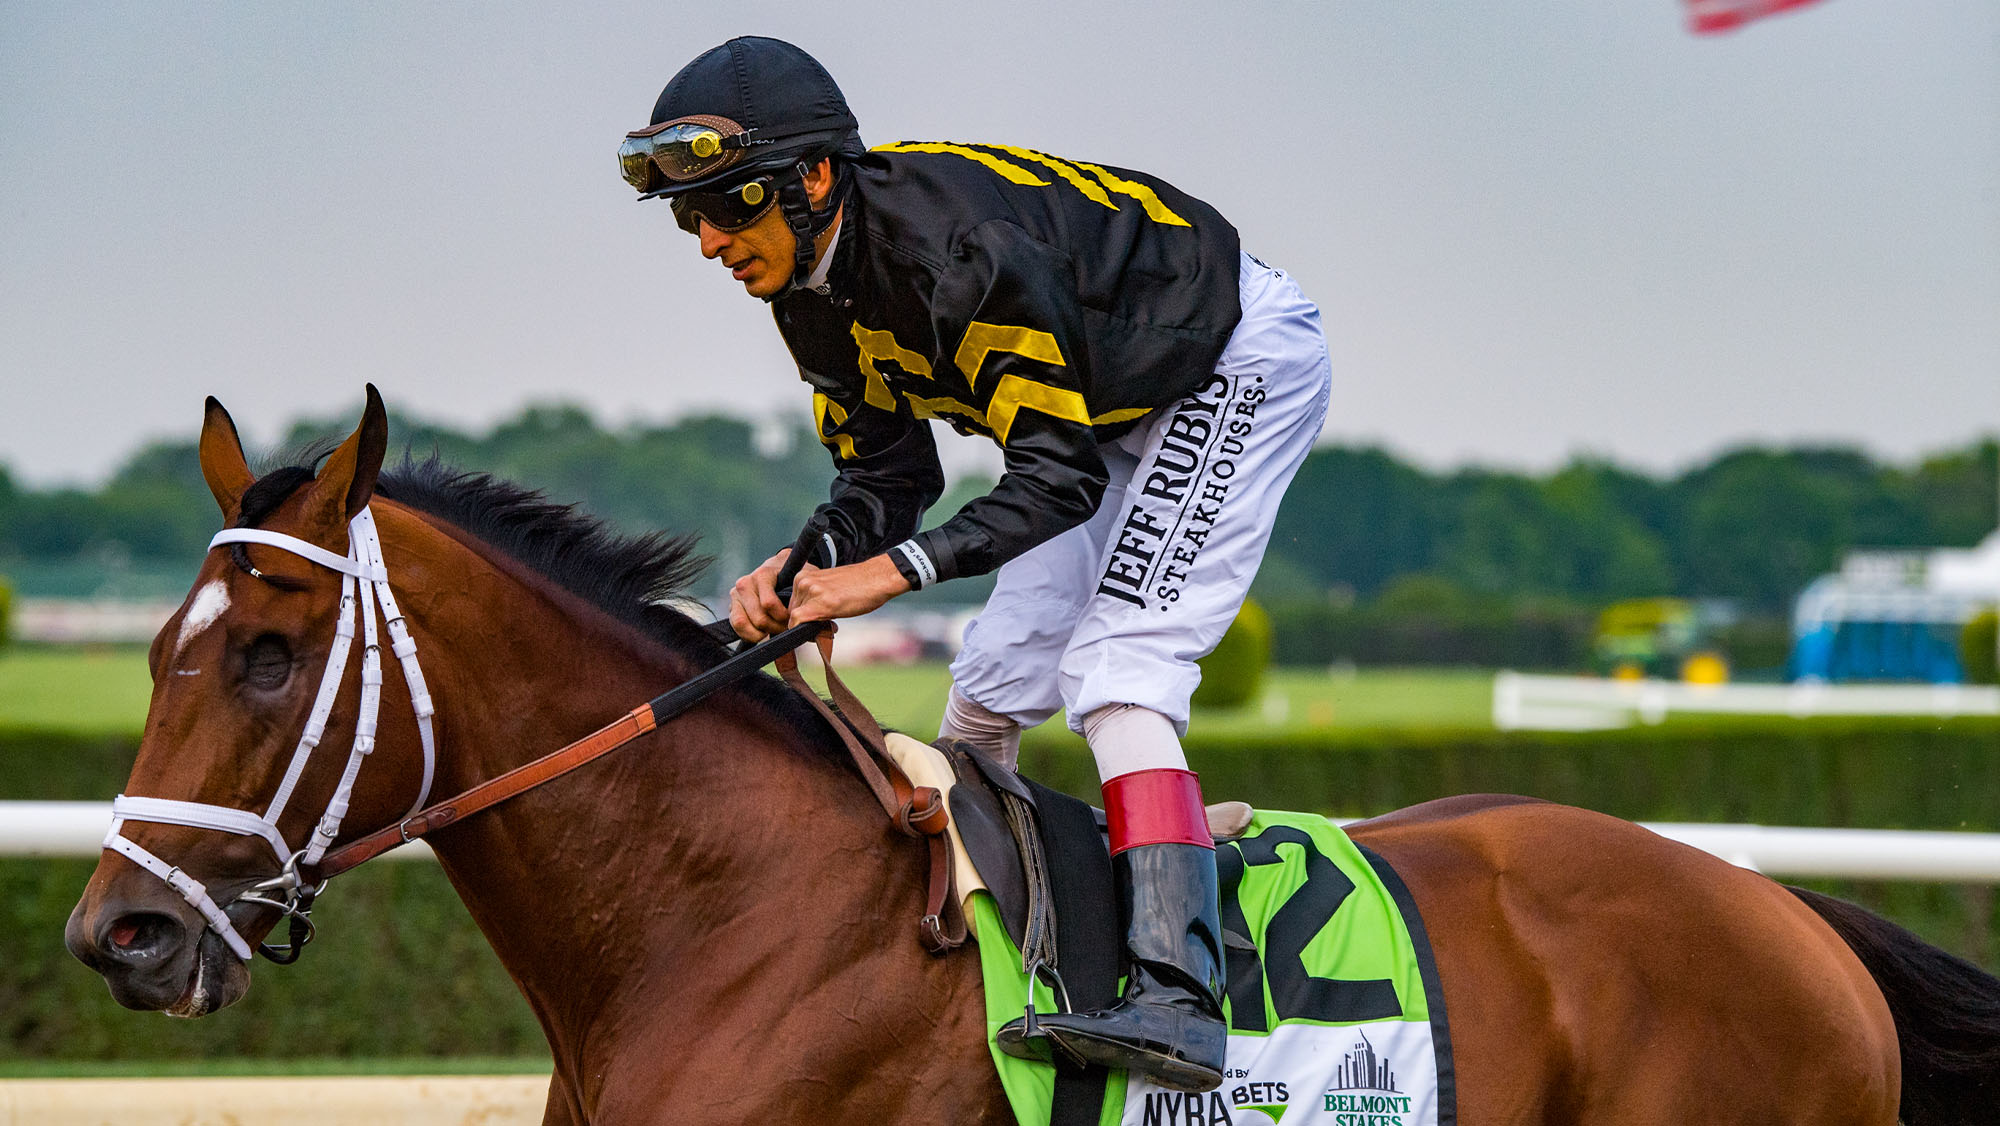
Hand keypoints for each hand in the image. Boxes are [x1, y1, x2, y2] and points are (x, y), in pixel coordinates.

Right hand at [729, 548, 799, 641]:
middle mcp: (746, 583)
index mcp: (762, 575)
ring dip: (760, 633)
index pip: (768, 604)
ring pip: (743, 623)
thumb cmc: (789, 577)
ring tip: (773, 630)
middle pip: (758, 617)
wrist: (776, 568)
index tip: (791, 618)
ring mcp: (736, 595)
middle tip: (785, 628)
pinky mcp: (732, 606)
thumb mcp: (798, 578)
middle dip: (774, 627)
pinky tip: (762, 633)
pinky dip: (749, 634)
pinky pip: (736, 626)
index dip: (782, 617)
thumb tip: (802, 613)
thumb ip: (800, 591)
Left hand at [787, 554, 912, 626]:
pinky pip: (797, 622)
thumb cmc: (859, 585)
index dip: (801, 618)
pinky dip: (802, 631)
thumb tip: (805, 622)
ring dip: (810, 627)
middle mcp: (803, 581)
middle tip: (827, 623)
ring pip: (795, 619)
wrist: (878, 578)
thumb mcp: (829, 590)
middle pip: (791, 612)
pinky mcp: (819, 603)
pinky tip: (823, 628)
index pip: (791, 604)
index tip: (816, 622)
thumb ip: (814, 601)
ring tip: (832, 621)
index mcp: (803, 576)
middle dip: (806, 623)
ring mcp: (810, 591)